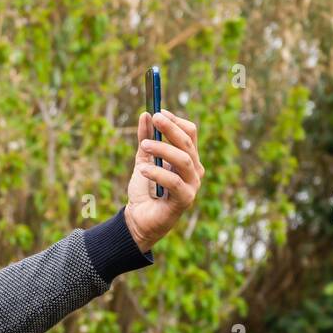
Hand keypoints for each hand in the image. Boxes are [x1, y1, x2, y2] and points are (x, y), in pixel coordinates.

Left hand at [123, 110, 204, 251]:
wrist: (138, 220)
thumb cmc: (145, 191)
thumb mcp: (143, 160)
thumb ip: (145, 139)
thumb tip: (145, 115)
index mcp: (188, 158)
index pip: (189, 133)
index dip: (175, 121)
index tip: (158, 112)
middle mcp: (195, 170)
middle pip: (187, 143)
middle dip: (170, 128)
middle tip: (154, 118)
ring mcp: (193, 185)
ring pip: (183, 160)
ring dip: (163, 149)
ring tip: (144, 145)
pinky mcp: (185, 200)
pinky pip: (174, 182)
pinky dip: (157, 173)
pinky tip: (142, 170)